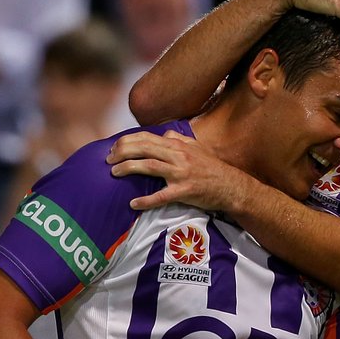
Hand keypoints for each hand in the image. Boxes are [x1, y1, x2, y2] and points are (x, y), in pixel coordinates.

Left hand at [107, 130, 252, 211]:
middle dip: (122, 152)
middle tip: (108, 160)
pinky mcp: (184, 191)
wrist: (231, 186)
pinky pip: (161, 196)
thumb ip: (179, 140)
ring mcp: (181, 173)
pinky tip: (133, 203)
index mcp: (178, 145)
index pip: (146, 138)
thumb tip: (163, 134)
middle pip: (144, 149)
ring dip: (128, 168)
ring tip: (114, 174)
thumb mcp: (197, 148)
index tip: (113, 148)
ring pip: (149, 166)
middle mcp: (178, 156)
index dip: (127, 141)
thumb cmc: (212, 168)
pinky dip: (146, 200)